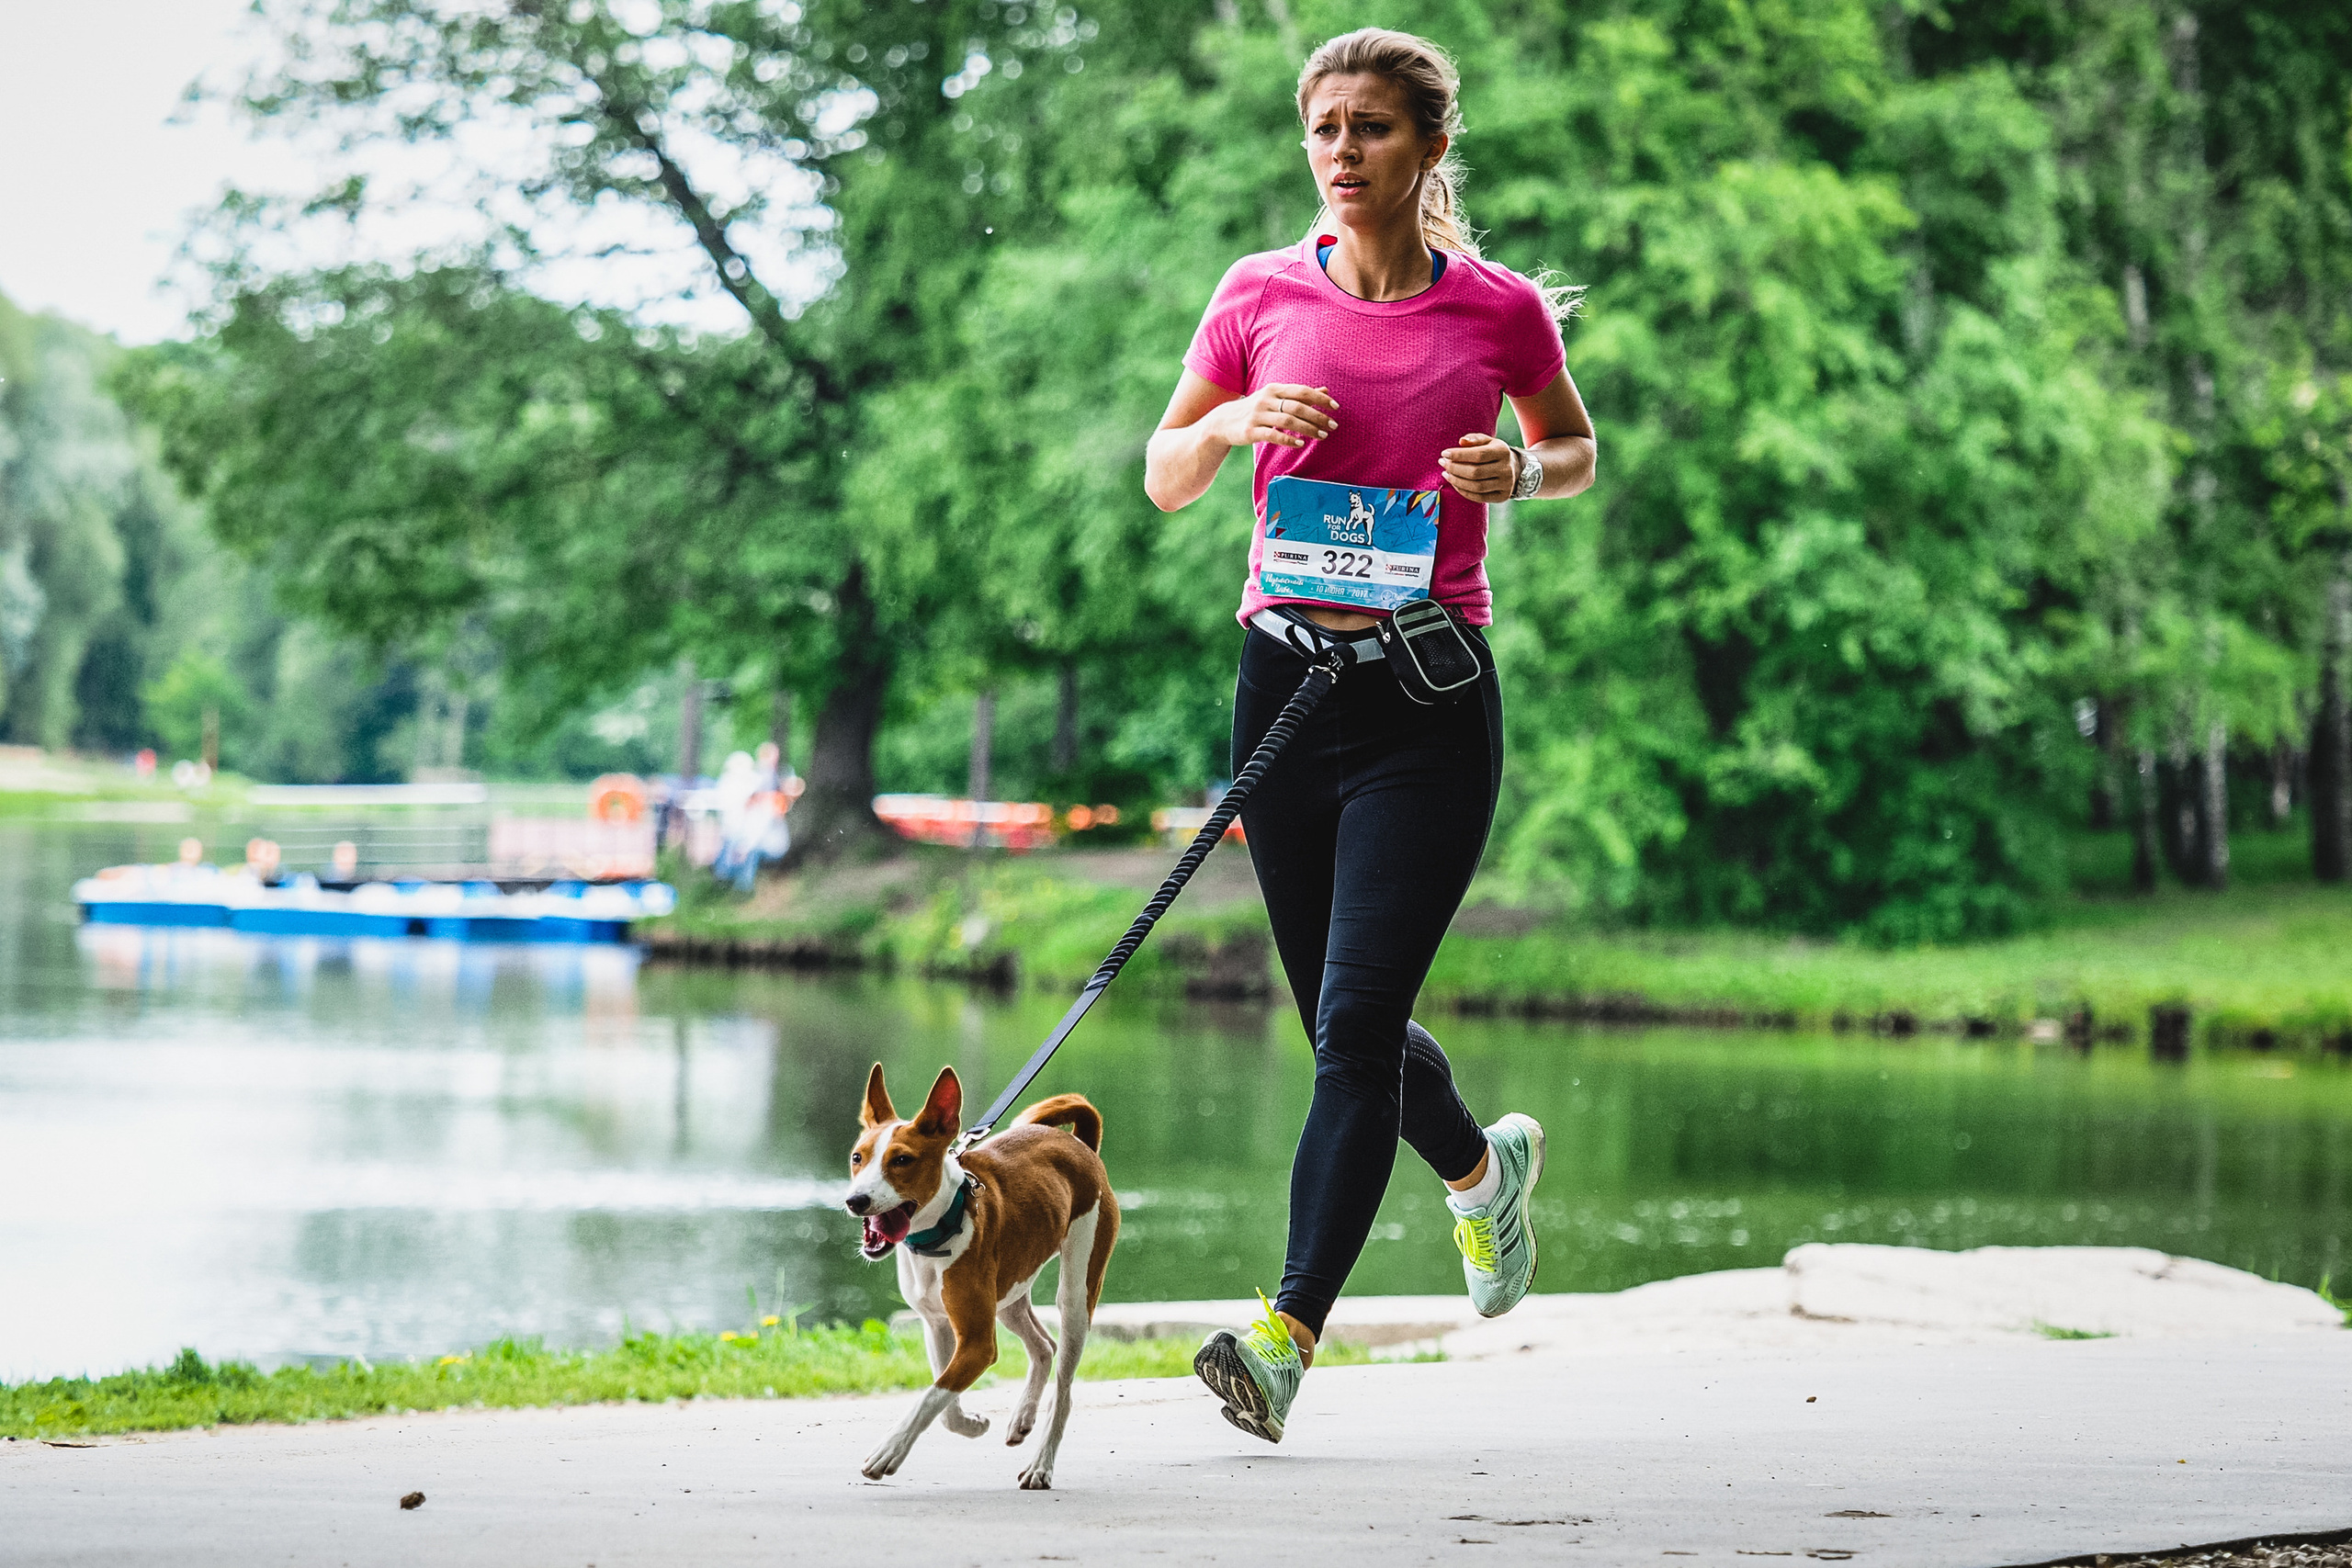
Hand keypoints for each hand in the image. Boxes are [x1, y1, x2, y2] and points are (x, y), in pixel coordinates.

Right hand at [1211, 384, 1339, 449]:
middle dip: (1317, 416)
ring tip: (1321, 436)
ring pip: (1287, 421)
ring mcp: (1258, 415)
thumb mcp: (1276, 398)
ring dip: (1307, 429)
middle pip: (1297, 406)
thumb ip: (1300, 395)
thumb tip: (1325, 391)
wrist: (1223, 421)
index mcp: (1274, 389)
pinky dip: (1288, 440)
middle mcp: (1266, 400)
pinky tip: (1300, 444)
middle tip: (1332, 426)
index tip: (1336, 407)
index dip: (1320, 399)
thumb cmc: (1256, 409)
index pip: (1302, 391)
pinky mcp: (1250, 431)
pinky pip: (1273, 435)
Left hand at [1440, 432, 1518, 501]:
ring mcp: (1505, 485)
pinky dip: (1463, 492)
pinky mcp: (1501, 496)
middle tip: (1442, 463)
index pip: (1478, 455)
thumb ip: (1474, 439)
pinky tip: (1454, 483)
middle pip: (1475, 472)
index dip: (1459, 455)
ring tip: (1446, 474)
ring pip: (1476, 487)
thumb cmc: (1494, 452)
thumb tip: (1461, 441)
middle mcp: (1506, 469)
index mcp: (1503, 451)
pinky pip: (1478, 497)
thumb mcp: (1488, 441)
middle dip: (1454, 468)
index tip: (1444, 453)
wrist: (1516, 469)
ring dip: (1456, 481)